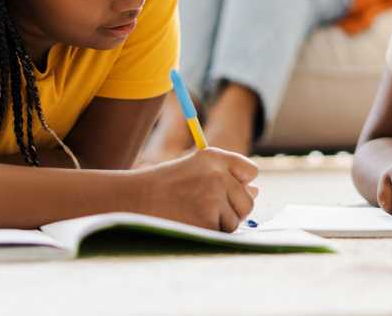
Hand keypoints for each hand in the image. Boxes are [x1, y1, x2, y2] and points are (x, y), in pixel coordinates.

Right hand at [135, 147, 258, 231]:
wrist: (135, 200)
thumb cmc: (166, 186)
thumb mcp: (195, 170)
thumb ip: (226, 178)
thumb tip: (257, 192)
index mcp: (215, 156)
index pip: (250, 171)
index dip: (241, 184)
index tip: (225, 189)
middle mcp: (218, 174)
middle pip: (248, 201)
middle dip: (233, 210)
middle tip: (205, 207)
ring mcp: (214, 197)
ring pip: (236, 220)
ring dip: (220, 223)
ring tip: (193, 213)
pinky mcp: (208, 220)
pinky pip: (222, 234)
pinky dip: (209, 233)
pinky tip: (189, 222)